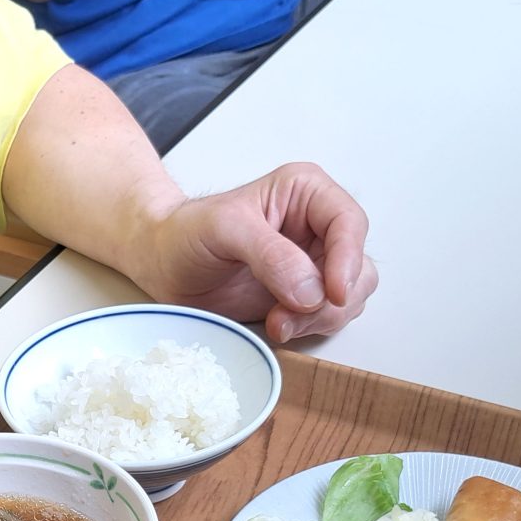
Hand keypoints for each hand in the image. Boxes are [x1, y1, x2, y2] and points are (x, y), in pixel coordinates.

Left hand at [133, 162, 377, 342]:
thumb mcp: (224, 230)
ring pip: (350, 295)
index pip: (349, 222)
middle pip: (357, 265)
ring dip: (320, 317)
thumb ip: (270, 255)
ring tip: (276, 321)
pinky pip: (330, 315)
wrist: (163, 264)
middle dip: (331, 298)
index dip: (348, 259)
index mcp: (306, 193)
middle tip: (289, 314)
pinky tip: (277, 325)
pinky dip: (310, 327)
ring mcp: (314, 262)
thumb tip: (311, 290)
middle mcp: (318, 226)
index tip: (333, 293)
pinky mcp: (304, 295)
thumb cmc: (186, 233)